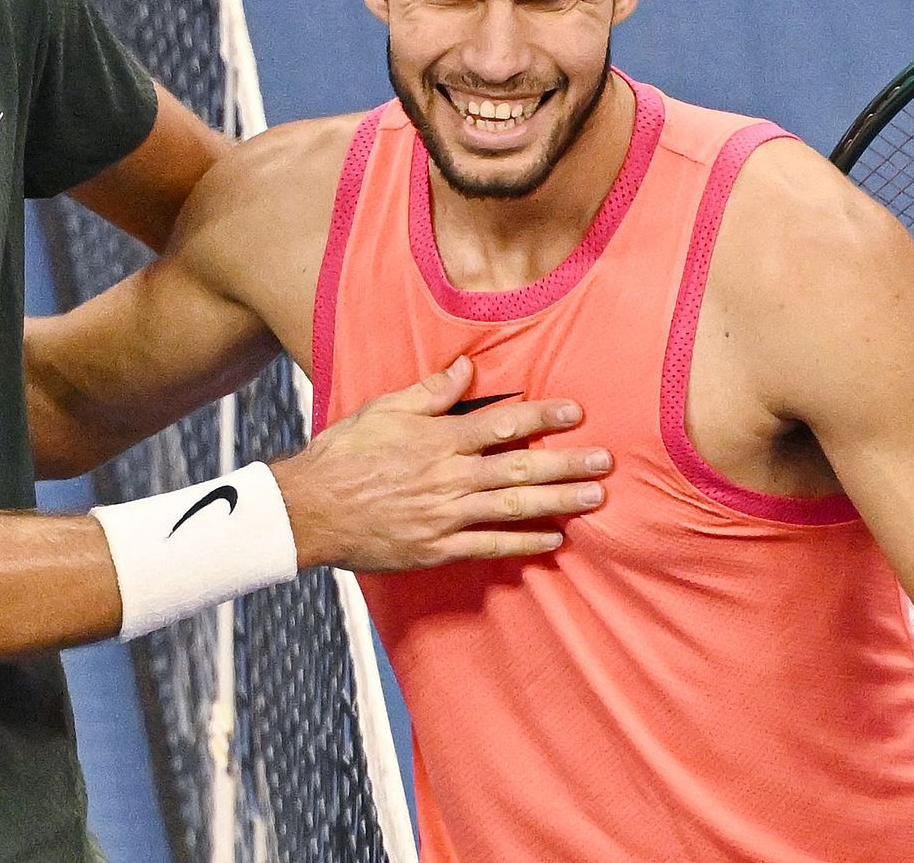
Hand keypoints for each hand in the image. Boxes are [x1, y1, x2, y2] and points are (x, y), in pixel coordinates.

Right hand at [272, 357, 611, 571]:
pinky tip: (554, 538)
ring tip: (595, 497)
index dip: (541, 417)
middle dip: (566, 463)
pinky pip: (490, 545)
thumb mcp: (383, 410)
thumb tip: (467, 366)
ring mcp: (445, 516)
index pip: (501, 423)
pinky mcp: (437, 548)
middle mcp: (448, 477)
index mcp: (437, 440)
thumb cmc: (344, 455)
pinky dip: (524, 542)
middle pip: (518, 467)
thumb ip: (430, 392)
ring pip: (513, 507)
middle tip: (605, 460)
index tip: (575, 412)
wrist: (308, 510)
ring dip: (558, 501)